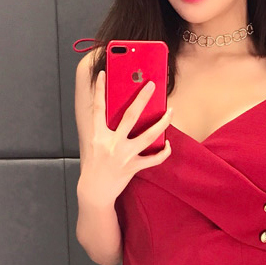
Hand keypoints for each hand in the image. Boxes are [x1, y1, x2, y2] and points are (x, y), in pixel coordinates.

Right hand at [78, 70, 173, 206]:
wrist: (95, 190)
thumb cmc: (95, 165)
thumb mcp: (95, 144)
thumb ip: (105, 129)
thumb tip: (120, 114)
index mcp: (98, 136)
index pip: (98, 109)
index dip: (100, 90)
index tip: (103, 74)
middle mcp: (111, 144)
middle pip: (130, 116)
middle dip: (142, 99)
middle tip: (151, 85)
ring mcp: (124, 156)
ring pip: (147, 135)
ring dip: (162, 122)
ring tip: (171, 111)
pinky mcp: (133, 167)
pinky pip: (153, 159)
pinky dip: (163, 152)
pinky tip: (168, 144)